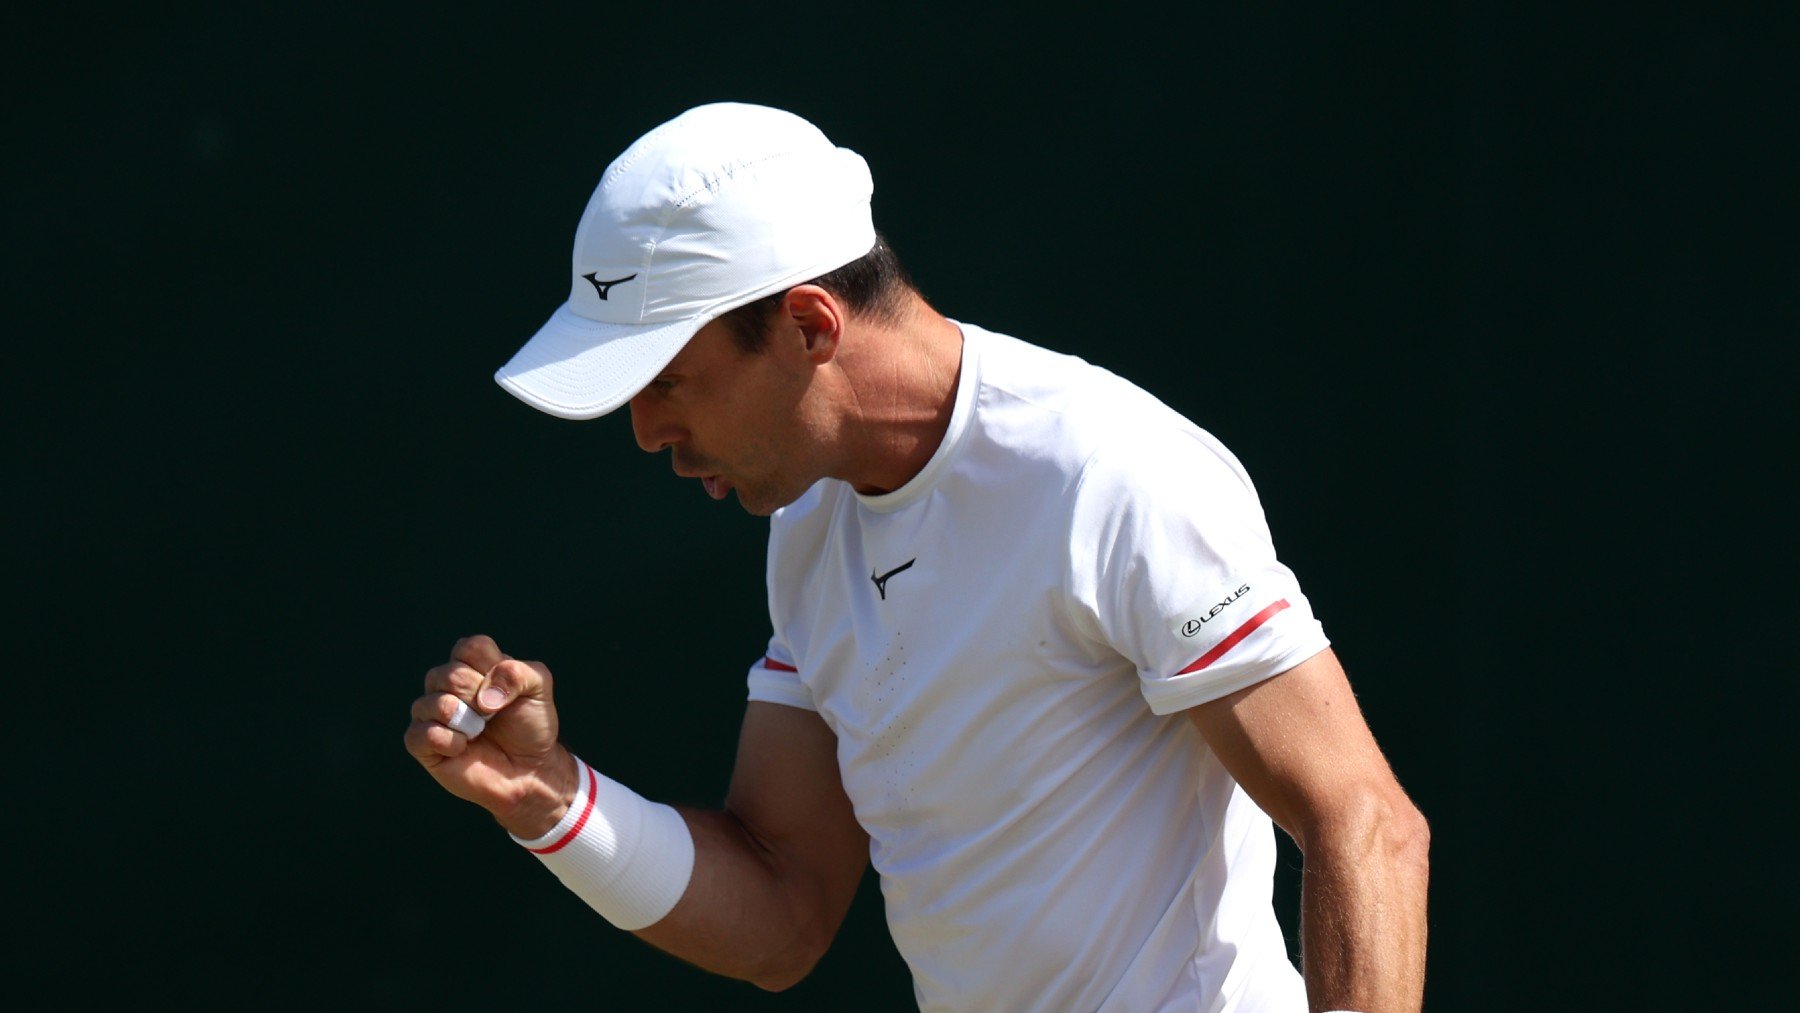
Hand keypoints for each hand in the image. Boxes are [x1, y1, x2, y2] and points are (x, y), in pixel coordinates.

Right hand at [403, 634, 576, 836]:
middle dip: (481, 699)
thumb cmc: (531, 725)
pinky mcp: (421, 743)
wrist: (529, 769)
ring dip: (466, 721)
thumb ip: (517, 673)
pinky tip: (463, 749)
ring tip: (479, 732)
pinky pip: (421, 734)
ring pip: (433, 703)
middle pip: (450, 675)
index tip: (508, 690)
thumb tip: (483, 697)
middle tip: (493, 716)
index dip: (491, 669)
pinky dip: (449, 742)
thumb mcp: (538, 687)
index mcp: (473, 664)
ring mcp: (431, 713)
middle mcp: (446, 684)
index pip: (468, 647)